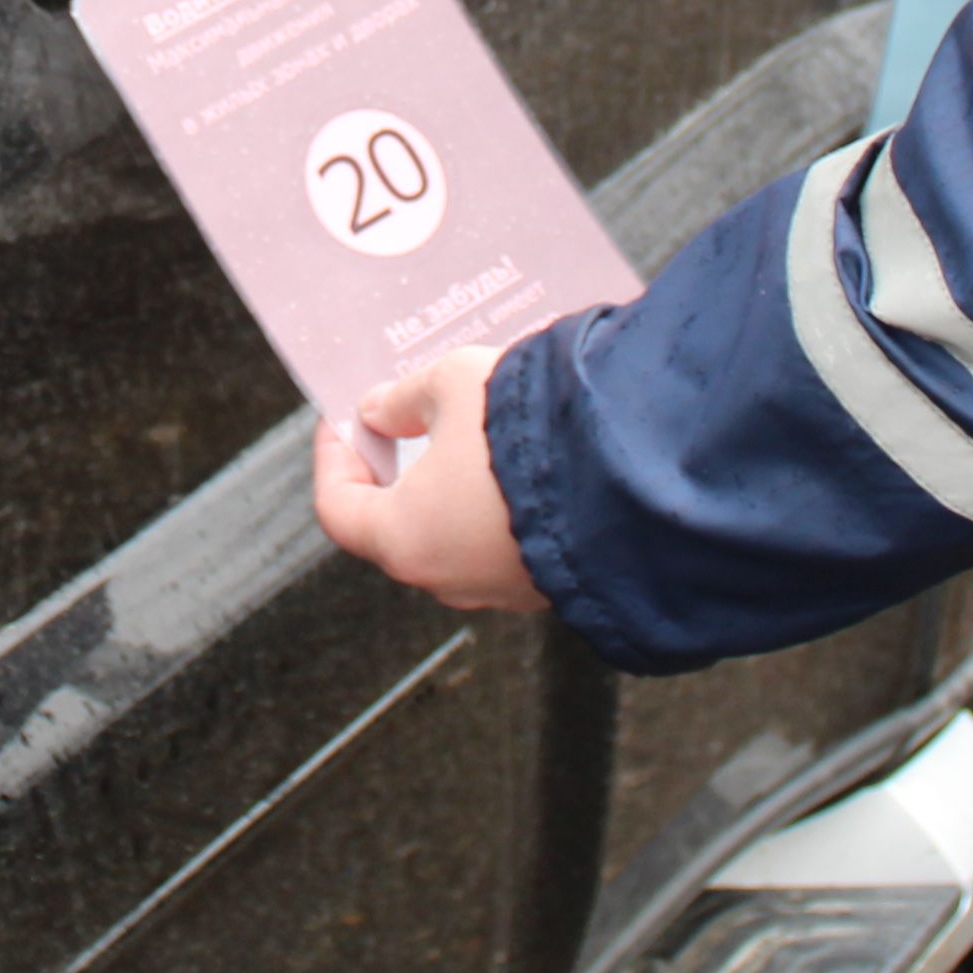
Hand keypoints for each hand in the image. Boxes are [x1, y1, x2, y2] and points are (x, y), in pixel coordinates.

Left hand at [308, 346, 546, 612]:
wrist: (636, 476)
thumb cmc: (531, 432)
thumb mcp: (454, 384)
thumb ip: (406, 398)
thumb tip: (381, 410)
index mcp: (406, 540)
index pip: (340, 509)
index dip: (336, 457)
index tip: (347, 420)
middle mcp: (450, 578)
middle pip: (398, 525)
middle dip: (400, 468)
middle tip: (405, 419)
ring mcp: (505, 589)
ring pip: (459, 535)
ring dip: (457, 485)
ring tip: (474, 427)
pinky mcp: (553, 583)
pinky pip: (512, 542)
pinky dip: (505, 504)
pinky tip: (524, 457)